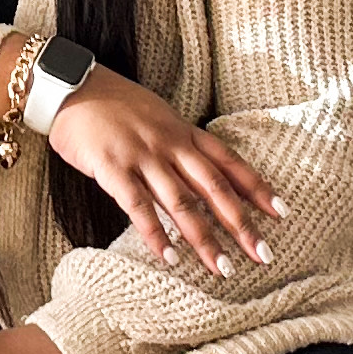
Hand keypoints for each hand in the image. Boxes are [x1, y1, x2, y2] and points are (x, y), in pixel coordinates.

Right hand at [43, 67, 281, 276]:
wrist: (71, 86)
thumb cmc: (113, 105)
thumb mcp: (156, 117)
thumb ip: (178, 144)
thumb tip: (198, 175)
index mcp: (182, 132)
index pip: (229, 162)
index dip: (257, 187)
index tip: (281, 213)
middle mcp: (169, 145)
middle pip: (213, 188)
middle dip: (240, 224)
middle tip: (263, 254)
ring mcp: (142, 156)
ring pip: (181, 203)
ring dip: (204, 238)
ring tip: (222, 268)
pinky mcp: (113, 168)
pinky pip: (138, 207)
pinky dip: (155, 234)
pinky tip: (169, 258)